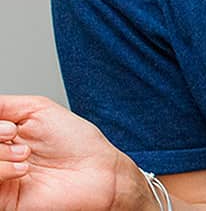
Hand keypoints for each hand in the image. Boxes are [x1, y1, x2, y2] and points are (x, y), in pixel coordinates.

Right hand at [0, 95, 151, 210]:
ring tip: (24, 152)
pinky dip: (1, 170)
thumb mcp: (37, 109)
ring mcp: (0, 177)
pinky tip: (23, 169)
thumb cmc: (77, 143)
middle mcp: (0, 154)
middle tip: (12, 134)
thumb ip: (3, 104)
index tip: (9, 125)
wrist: (99, 173)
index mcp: (3, 134)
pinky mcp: (3, 198)